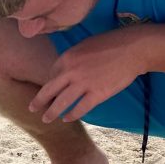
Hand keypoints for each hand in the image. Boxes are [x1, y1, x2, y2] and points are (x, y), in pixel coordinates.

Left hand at [29, 29, 145, 122]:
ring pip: (62, 103)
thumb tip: (63, 71)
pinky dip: (72, 115)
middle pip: (50, 90)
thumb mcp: (84, 46)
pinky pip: (81, 108)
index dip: (48, 85)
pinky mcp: (98, 94)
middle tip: (32, 109)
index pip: (51, 75)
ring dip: (52, 113)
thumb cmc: (110, 44)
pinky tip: (67, 119)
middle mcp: (72, 72)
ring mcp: (84, 84)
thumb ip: (72, 59)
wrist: (132, 49)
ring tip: (46, 119)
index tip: (47, 92)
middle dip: (39, 102)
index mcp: (67, 58)